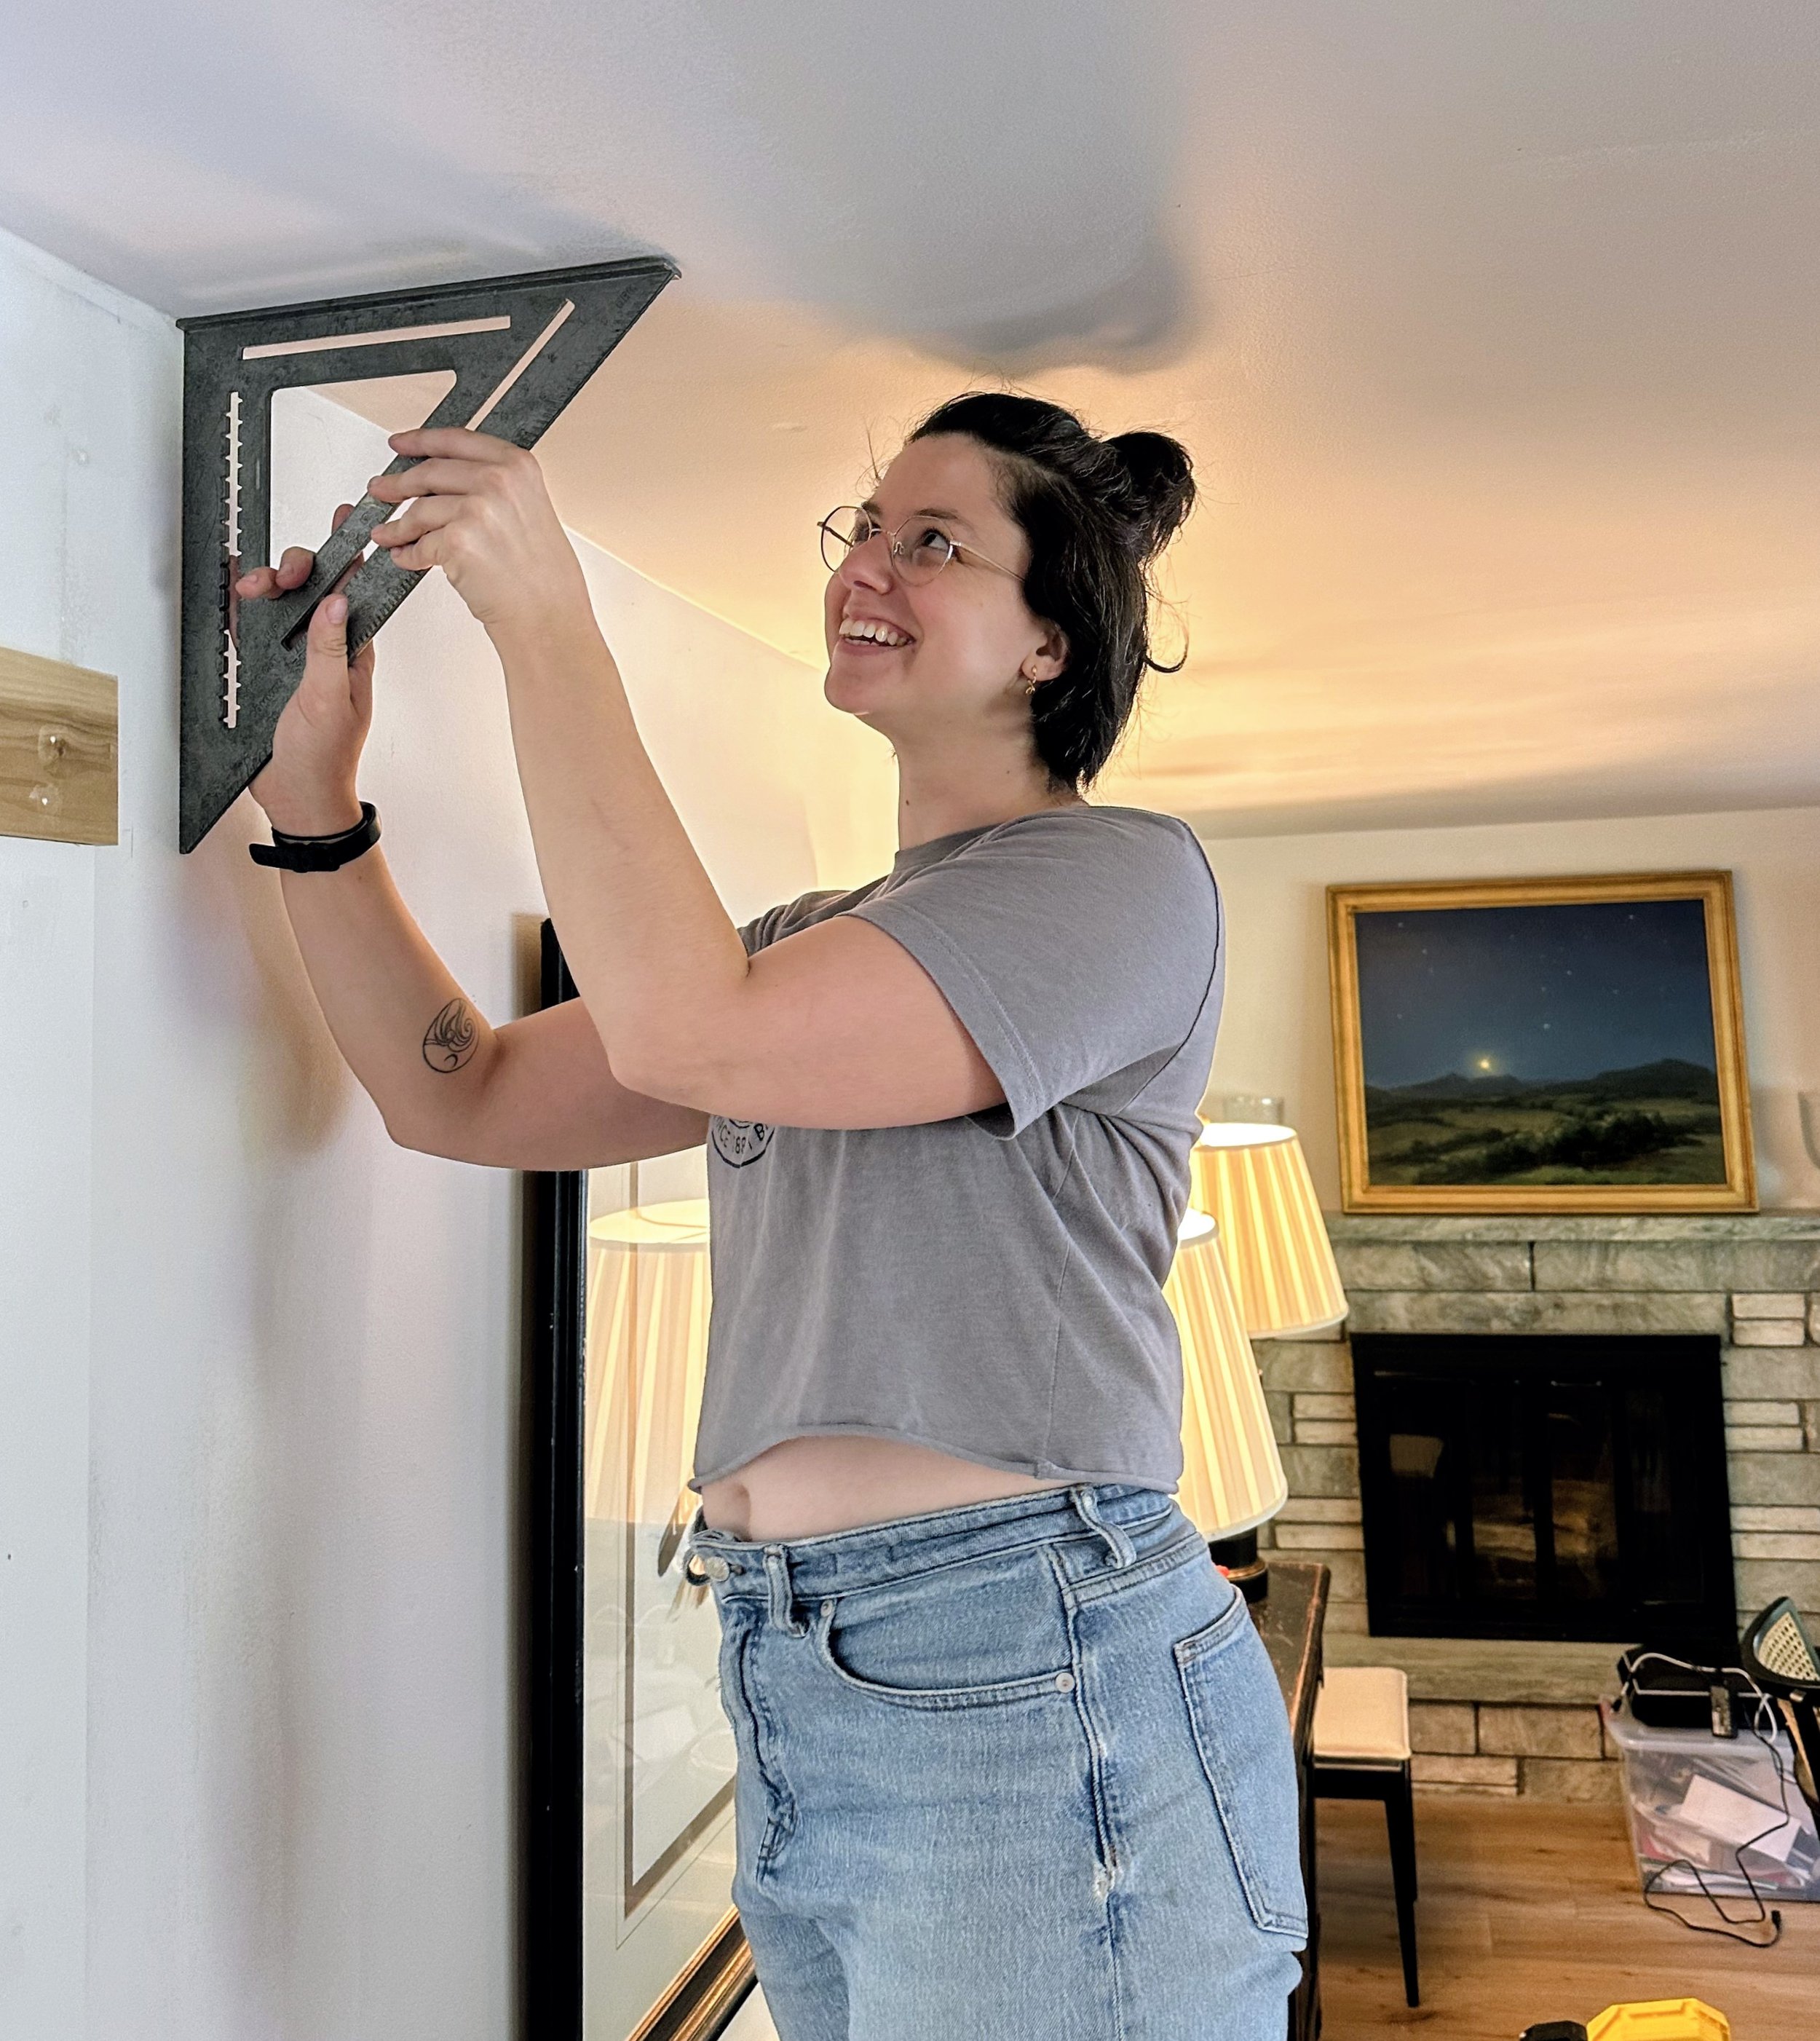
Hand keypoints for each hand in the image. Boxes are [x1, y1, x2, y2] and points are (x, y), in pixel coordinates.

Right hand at [239, 503, 374, 835]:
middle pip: (313, 588)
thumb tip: (339, 601)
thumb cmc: (325, 757)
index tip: (347, 522)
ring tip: (254, 587)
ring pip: (281, 602)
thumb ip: (331, 650)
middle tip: (284, 574)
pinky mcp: (264, 668)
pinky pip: (251, 627)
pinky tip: (233, 586)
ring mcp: (294, 655)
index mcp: (353, 650)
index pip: (356, 591)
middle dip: (297, 568)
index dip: (351, 554)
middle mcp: (326, 647)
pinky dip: (241, 605)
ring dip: (266, 585)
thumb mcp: (330, 699)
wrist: (297, 798)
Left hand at [365, 427, 590, 635]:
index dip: (421, 440)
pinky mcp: (458, 541)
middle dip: (397, 483)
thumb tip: (449, 483)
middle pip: (430, 472)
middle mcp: (498, 480)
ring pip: (419, 510)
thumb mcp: (530, 511)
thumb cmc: (544, 577)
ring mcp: (477, 509)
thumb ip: (495, 486)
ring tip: (387, 534)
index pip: (456, 440)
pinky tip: (406, 557)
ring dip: (397, 525)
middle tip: (381, 489)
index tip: (401, 444)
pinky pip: (419, 544)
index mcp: (518, 465)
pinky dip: (408, 554)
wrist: (549, 616)